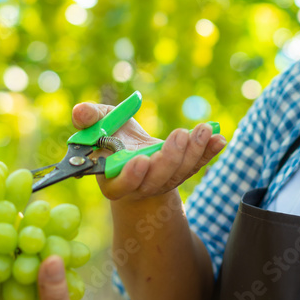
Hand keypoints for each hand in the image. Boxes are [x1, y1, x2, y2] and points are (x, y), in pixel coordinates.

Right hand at [72, 103, 226, 201]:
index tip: (142, 159)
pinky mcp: (183, 173)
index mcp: (114, 180)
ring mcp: (164, 183)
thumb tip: (80, 112)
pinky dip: (209, 152)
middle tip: (179, 135)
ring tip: (202, 128)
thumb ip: (91, 119)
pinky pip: (198, 165)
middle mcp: (140, 187)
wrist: (133, 152)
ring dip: (193, 152)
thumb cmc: (113, 137)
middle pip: (157, 180)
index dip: (132, 176)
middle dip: (170, 159)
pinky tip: (219, 138)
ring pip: (180, 174)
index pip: (122, 185)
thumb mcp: (101, 124)